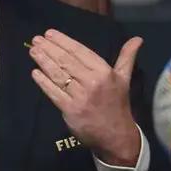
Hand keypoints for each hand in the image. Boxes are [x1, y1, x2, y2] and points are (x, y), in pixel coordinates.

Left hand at [28, 29, 142, 165]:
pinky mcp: (70, 110)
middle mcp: (92, 82)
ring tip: (33, 51)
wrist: (117, 136)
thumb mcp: (124, 79)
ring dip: (43, 61)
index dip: (63, 41)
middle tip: (36, 39)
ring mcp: (80, 97)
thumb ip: (127, 57)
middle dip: (49, 49)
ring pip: (58, 75)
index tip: (49, 33)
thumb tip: (137, 38)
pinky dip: (43, 82)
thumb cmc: (117, 104)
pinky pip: (54, 93)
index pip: (79, 52)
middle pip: (66, 61)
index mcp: (104, 72)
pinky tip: (35, 72)